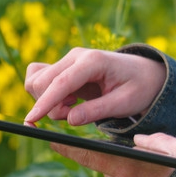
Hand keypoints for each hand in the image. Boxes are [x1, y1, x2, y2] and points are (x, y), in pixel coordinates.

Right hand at [24, 47, 166, 125]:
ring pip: (38, 81)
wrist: (145, 73)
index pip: (61, 82)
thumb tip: (69, 120)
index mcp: (94, 61)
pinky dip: (48, 95)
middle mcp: (77, 56)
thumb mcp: (125, 103)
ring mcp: (69, 60)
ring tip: (74, 106)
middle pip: (42, 82)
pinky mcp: (65, 67)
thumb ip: (97, 110)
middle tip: (75, 115)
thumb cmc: (139, 87)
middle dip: (50, 106)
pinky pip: (42, 80)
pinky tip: (69, 100)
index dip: (45, 102)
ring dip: (48, 101)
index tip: (30, 121)